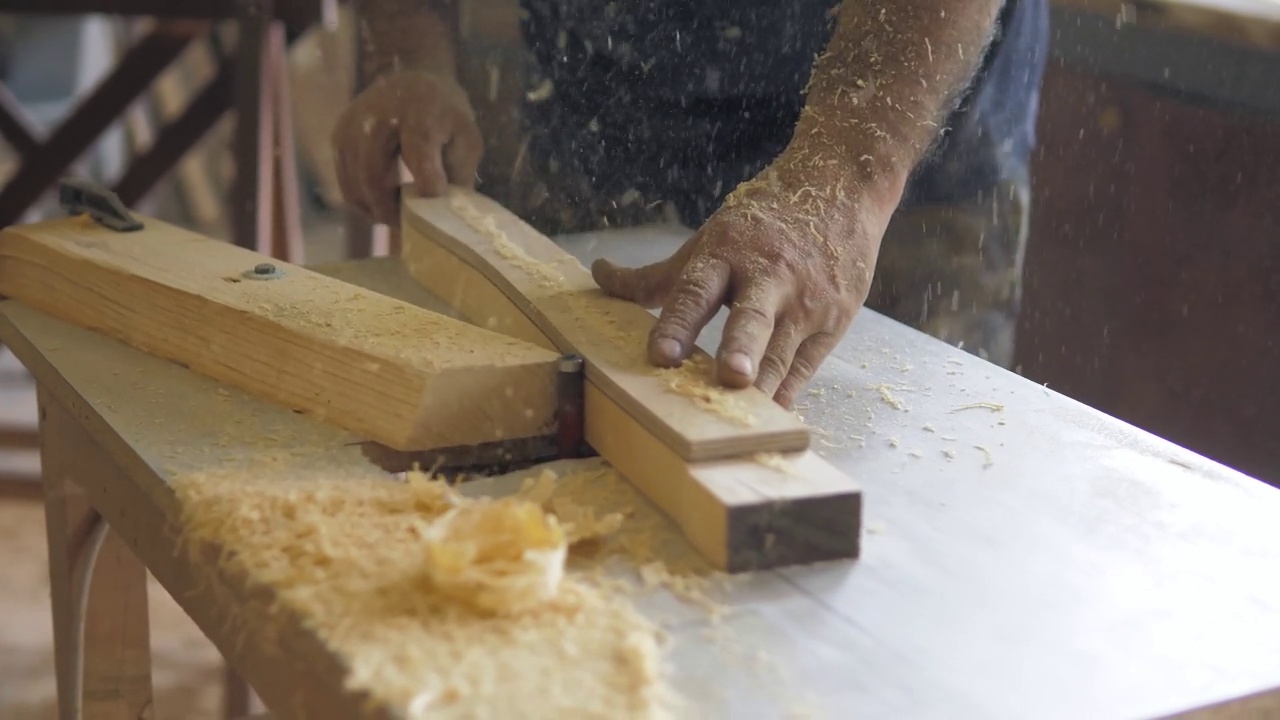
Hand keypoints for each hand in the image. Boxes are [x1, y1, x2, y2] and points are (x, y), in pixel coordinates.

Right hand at [331, 70, 482, 225]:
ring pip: (355, 184)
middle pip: (373, 175)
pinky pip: (345, 181)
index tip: (434, 202)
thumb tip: (448, 212)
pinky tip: (381, 202)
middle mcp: (378, 117)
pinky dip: (362, 199)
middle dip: (389, 209)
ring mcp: (352, 127)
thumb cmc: (444, 113)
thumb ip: (459, 173)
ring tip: (396, 216)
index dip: (427, 182)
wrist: (412, 75)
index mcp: (419, 113)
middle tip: (406, 227)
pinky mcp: (339, 137)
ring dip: (374, 209)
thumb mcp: (466, 137)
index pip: (419, 151)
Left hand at [591, 168, 892, 407]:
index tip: (659, 354)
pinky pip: (808, 365)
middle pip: (751, 319)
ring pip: (782, 352)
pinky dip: (788, 391)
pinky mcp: (836, 320)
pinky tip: (770, 415)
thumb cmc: (764, 221)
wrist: (840, 186)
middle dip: (741, 349)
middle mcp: (769, 277)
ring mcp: (807, 301)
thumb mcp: (710, 240)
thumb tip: (599, 276)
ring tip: (746, 417)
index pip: (696, 291)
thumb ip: (656, 274)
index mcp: (727, 253)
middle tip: (731, 377)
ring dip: (764, 385)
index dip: (677, 324)